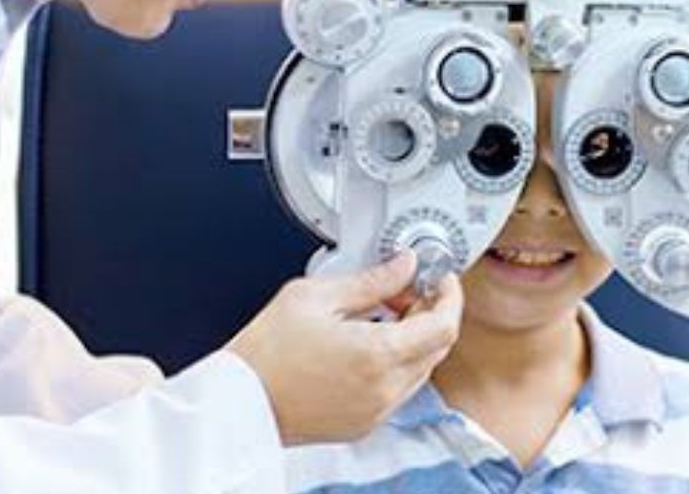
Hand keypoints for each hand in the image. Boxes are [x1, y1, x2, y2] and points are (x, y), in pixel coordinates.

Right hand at [225, 251, 462, 444]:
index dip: (450, 296)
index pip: (444, 325)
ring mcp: (375, 410)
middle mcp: (384, 389)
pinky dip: (396, 363)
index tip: (440, 278)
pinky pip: (398, 390)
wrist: (239, 401)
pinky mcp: (363, 424)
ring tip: (379, 314)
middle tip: (402, 290)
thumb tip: (403, 265)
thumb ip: (370, 280)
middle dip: (430, 313)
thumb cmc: (265, 352)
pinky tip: (366, 343)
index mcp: (379, 355)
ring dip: (414, 339)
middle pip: (437, 347)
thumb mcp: (315, 295)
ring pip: (420, 369)